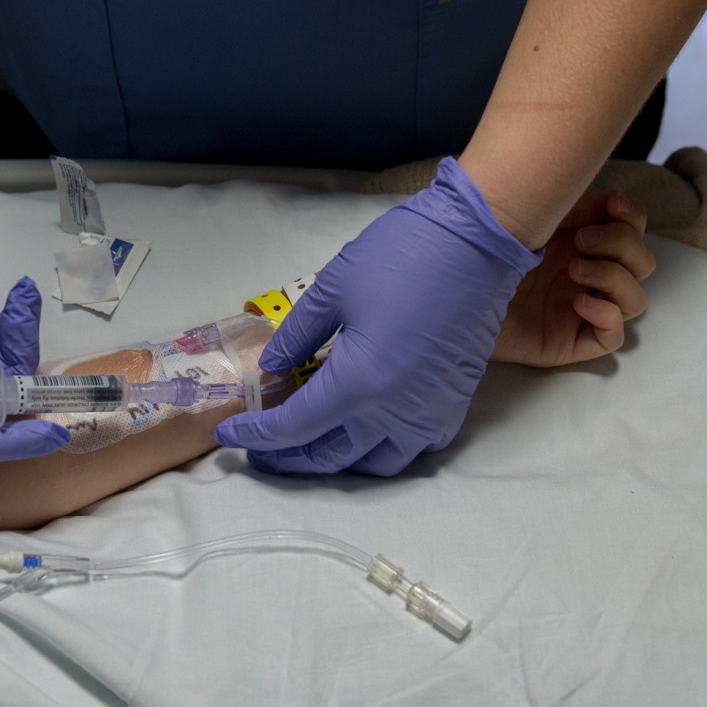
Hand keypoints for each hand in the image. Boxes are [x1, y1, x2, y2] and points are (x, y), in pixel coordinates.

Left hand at [214, 158, 541, 475]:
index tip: (229, 435)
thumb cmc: (403, 256)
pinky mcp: (452, 405)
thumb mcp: (332, 289)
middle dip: (288, 459)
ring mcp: (428, 414)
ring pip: (374, 464)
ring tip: (310, 445)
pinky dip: (382, 450)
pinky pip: (413, 448)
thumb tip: (274, 368)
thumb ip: (297, 336)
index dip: (257, 435)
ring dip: (337, 462)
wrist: (477, 243)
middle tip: (260, 451)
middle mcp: (393, 413)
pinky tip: (365, 430)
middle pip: (330, 456)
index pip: (293, 428)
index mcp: (357, 384)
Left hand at [491, 192, 653, 366]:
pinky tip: (577, 301)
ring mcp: (583, 309)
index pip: (633, 230)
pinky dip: (606, 314)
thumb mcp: (530, 220)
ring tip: (574, 272)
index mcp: (581, 243)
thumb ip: (569, 205)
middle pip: (642, 262)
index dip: (633, 217)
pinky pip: (614, 335)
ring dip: (613, 277)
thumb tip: (609, 201)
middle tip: (579, 242)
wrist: (452, 294)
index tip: (612, 207)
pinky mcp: (573, 341)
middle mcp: (588, 275)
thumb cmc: (483, 256)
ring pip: (635, 299)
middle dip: (620, 245)